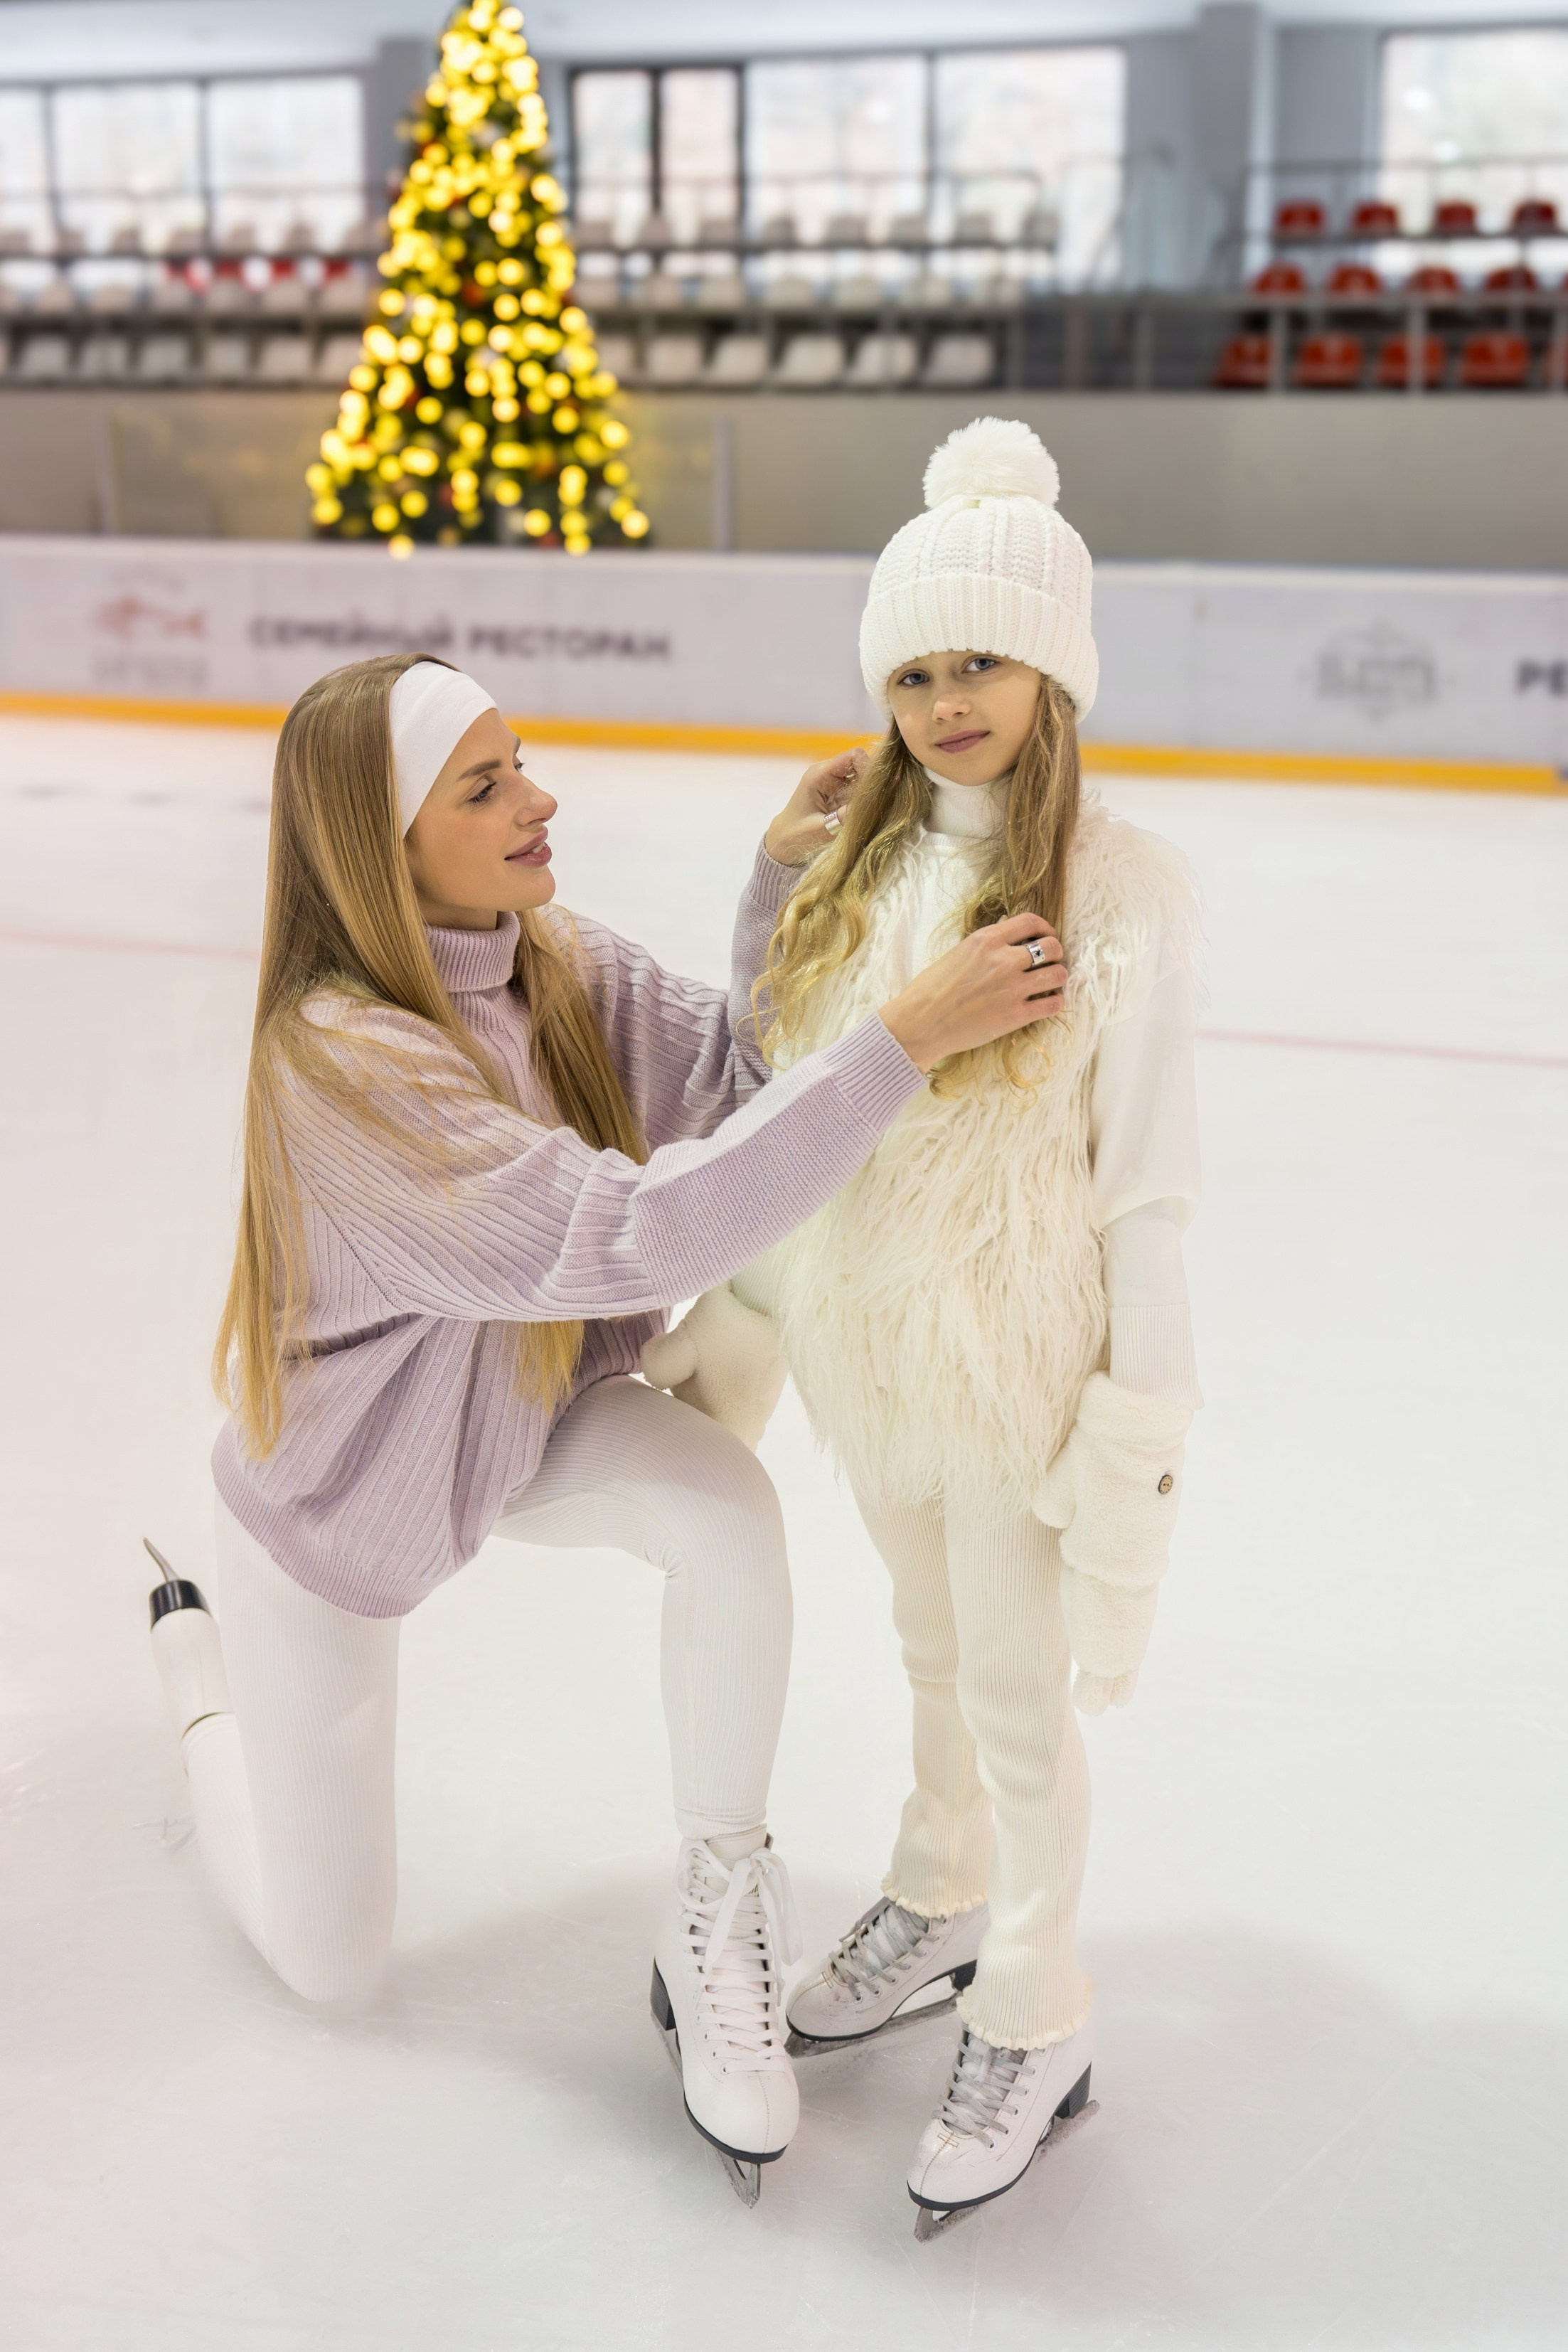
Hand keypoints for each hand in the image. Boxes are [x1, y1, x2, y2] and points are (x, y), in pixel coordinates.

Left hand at [763, 746, 867, 867]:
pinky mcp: (839, 793)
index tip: (875, 791)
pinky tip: (864, 814)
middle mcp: (828, 773)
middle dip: (872, 783)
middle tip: (875, 805)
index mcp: (820, 774)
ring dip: (869, 793)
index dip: (869, 769)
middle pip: (862, 765)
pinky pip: (859, 790)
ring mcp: (834, 782)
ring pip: (863, 778)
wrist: (783, 841)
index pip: (854, 756)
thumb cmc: (796, 835)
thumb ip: (845, 816)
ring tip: (869, 812)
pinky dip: (865, 800)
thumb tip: (873, 804)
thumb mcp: (822, 829)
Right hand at [879, 913, 1066, 1072]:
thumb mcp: (958, 953)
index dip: (1046, 927)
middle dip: (1056, 953)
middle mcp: (1004, 960)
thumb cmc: (930, 989)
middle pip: (1051, 946)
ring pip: (1058, 974)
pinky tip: (1048, 1003)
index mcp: (987, 940)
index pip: (1031, 921)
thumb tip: (1006, 939)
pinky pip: (1052, 1005)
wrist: (920, 1023)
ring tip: (1051, 983)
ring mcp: (1012, 988)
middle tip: (1051, 961)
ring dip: (1058, 977)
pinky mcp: (1015, 1016)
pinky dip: (1055, 1002)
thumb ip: (985, 946)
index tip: (1046, 935)